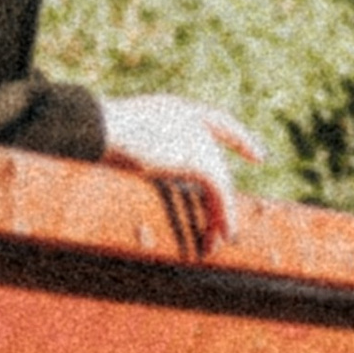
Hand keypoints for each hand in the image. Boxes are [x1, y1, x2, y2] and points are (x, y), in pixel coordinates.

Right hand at [97, 95, 263, 247]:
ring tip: (218, 243)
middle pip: (217, 165)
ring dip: (219, 214)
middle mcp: (191, 119)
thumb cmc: (95, 133)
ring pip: (219, 182)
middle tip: (225, 230)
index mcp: (174, 109)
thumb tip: (136, 176)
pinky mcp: (197, 158)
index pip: (217, 122)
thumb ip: (141, 152)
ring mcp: (196, 138)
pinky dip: (222, 214)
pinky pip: (217, 192)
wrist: (100, 128)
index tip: (259, 156)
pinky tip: (222, 235)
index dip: (239, 139)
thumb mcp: (122, 140)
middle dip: (222, 201)